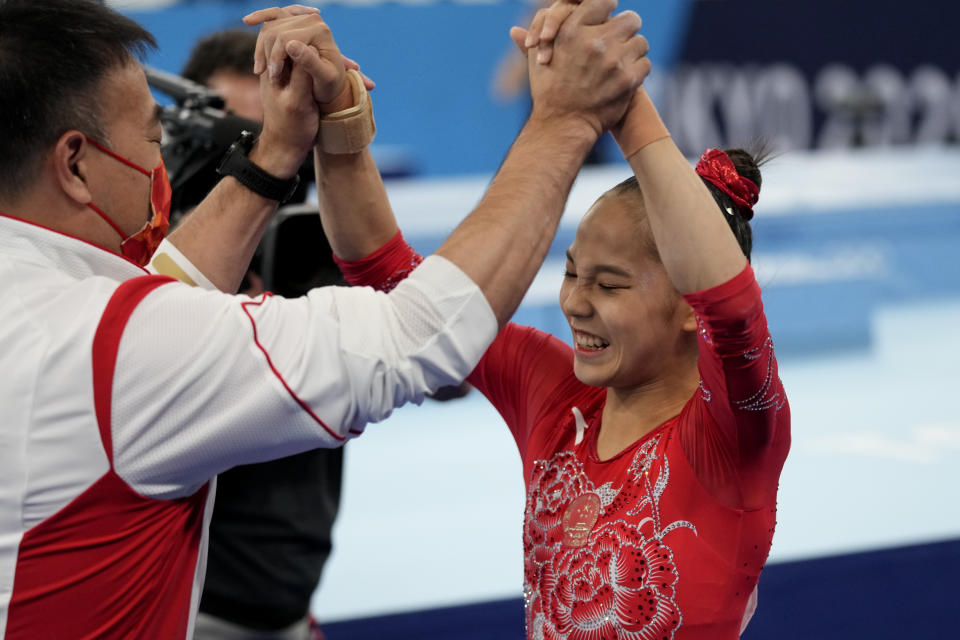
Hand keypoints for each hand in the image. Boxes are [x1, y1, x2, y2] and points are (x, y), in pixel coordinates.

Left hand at [241, 5, 346, 175]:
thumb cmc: (290, 129)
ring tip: (357, 70)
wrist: (285, 150)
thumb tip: (306, 45)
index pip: (282, 30)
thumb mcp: (297, 101)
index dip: (301, 20)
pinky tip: (352, 78)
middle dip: (321, 40)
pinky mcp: (301, 84)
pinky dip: (334, 70)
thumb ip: (302, 72)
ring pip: (310, 54)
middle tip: (348, 54)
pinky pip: (317, 68)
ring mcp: (291, 75)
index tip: (320, 19)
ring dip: (334, 58)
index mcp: (275, 66)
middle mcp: (281, 66)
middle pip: (298, 38)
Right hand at [522, 0, 649, 137]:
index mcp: (573, 29)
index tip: (610, 21)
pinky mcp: (627, 79)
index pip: (605, 1)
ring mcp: (613, 60)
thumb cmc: (547, 91)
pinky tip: (625, 79)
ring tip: (621, 64)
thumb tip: (515, 29)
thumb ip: (536, 37)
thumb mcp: (536, 61)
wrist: (562, 125)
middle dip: (627, 31)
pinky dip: (637, 72)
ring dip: (633, 53)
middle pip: (630, 19)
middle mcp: (595, 41)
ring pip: (640, 43)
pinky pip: (645, 64)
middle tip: (620, 43)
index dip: (610, 9)